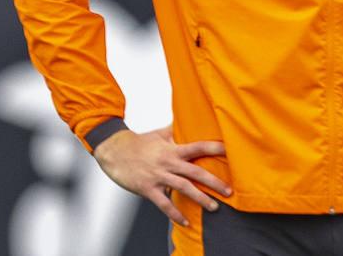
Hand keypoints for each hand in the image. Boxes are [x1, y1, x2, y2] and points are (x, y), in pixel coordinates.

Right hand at [92, 126, 229, 225]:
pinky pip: (164, 204)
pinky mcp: (148, 188)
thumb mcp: (158, 134)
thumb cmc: (137, 142)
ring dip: (200, 199)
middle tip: (229, 190)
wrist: (113, 150)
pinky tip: (185, 222)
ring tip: (214, 207)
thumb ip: (175, 130)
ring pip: (183, 189)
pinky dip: (175, 214)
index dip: (213, 148)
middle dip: (214, 182)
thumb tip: (188, 119)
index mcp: (171, 149)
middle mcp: (167, 163)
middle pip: (195, 172)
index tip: (229, 150)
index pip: (197, 147)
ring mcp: (157, 176)